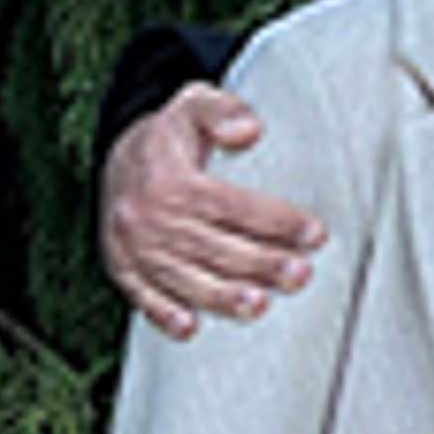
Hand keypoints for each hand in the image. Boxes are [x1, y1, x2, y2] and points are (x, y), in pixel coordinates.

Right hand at [103, 84, 325, 338]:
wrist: (118, 158)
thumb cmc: (171, 138)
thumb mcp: (195, 105)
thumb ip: (224, 111)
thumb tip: (249, 131)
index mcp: (170, 179)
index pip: (231, 205)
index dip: (275, 220)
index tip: (315, 234)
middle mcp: (149, 216)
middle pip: (213, 246)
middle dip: (261, 264)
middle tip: (301, 274)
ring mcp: (134, 246)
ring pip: (183, 277)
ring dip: (221, 296)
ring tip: (260, 305)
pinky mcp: (123, 268)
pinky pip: (141, 295)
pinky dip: (163, 314)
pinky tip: (190, 328)